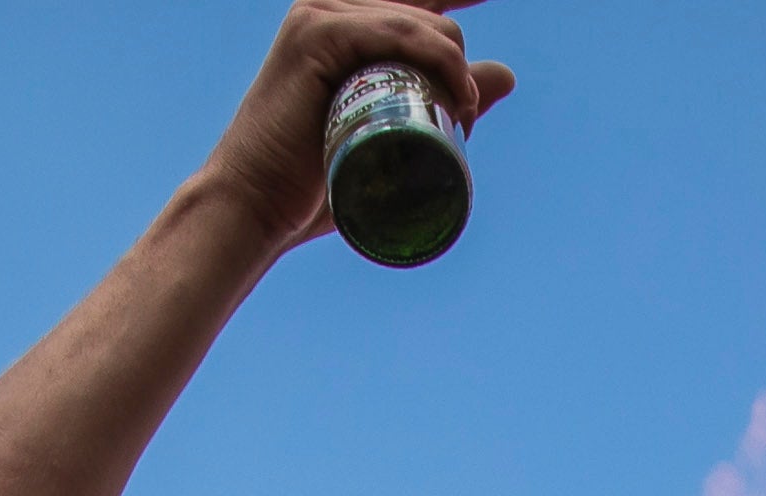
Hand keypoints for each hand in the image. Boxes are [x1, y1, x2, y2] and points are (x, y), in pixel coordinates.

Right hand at [185, 1, 511, 254]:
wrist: (258, 205)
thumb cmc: (318, 181)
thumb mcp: (398, 135)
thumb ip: (445, 100)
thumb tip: (507, 74)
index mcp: (348, 23)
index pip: (419, 1)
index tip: (490, 3)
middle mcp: (333, 9)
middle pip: (429, 16)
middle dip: (457, 66)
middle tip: (460, 119)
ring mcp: (322, 16)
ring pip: (419, 23)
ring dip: (454, 68)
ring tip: (461, 115)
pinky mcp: (316, 33)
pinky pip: (395, 31)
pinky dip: (434, 58)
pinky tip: (454, 90)